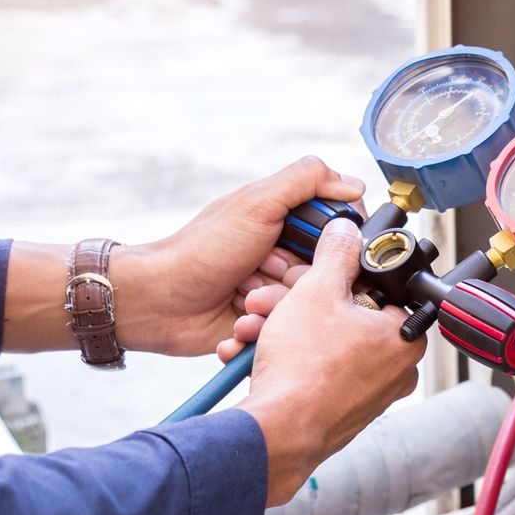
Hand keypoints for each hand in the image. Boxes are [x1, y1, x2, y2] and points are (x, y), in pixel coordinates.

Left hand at [112, 156, 365, 357]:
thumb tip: (355, 184)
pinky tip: (240, 319)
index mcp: (285, 224)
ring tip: (246, 299)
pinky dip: (264, 327)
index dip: (330, 246)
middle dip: (297, 279)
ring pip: (307, 308)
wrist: (159, 301)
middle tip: (264, 272)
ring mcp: (273, 292)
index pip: (336, 236)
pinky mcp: (264, 325)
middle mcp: (283, 257)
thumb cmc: (201, 250)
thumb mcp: (257, 203)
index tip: (309, 248)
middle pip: (325, 275)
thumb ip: (307, 181)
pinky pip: (286, 333)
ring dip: (277, 305)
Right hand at [235, 218, 426, 504]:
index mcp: (406, 337)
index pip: (379, 290)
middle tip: (271, 300)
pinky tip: (255, 352)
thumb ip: (336, 254)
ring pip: (324, 343)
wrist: (276, 432)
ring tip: (253, 327)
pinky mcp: (340, 412)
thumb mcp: (317, 291)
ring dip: (284, 329)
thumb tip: (347, 231)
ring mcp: (369, 395)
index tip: (312, 276)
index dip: (339, 277)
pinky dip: (286, 358)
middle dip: (298, 304)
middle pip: (345, 317)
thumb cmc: (304, 370)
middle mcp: (395, 370)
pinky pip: (314, 372)